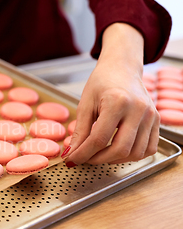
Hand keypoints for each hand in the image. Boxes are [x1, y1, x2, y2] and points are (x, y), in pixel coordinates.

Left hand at [64, 23, 159, 165]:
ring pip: (136, 153)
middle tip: (84, 158)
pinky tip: (117, 151)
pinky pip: (148, 149)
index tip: (72, 159)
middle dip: (98, 159)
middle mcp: (138, 110)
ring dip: (114, 160)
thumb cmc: (102, 82)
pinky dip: (132, 156)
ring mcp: (150, 116)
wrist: (122, 68)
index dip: (83, 153)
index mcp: (118, 102)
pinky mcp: (156, 121)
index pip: (99, 138)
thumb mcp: (85, 104)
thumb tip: (71, 153)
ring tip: (99, 155)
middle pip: (120, 149)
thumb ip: (80, 131)